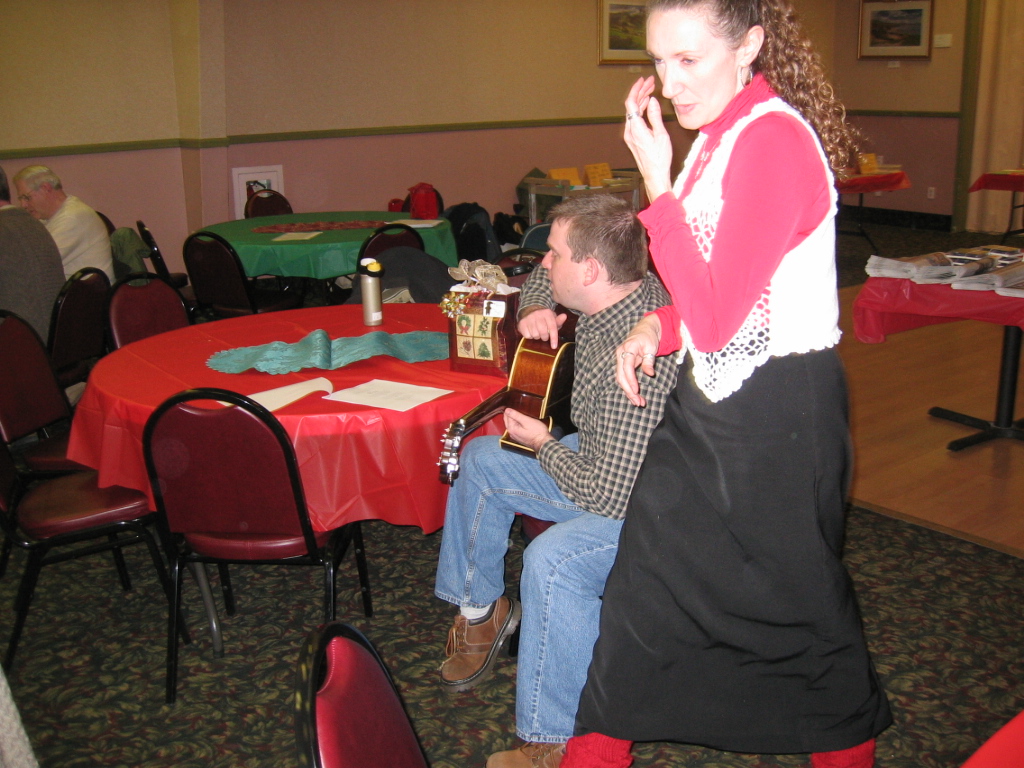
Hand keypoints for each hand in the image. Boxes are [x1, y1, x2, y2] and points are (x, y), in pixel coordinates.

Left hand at [504, 408, 553, 451]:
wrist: (543, 443)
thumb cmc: (537, 432)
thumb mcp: (527, 421)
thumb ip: (516, 415)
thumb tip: (507, 410)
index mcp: (512, 428)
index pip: (507, 415)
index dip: (510, 409)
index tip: (513, 404)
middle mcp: (511, 433)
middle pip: (507, 420)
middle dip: (510, 413)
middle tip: (515, 406)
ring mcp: (515, 436)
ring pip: (511, 424)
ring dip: (513, 418)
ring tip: (519, 411)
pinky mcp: (519, 437)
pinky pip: (515, 428)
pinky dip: (516, 423)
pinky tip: (521, 420)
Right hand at [518, 307, 565, 348]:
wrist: (530, 311)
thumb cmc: (544, 318)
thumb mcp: (552, 319)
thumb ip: (558, 321)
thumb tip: (564, 316)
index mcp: (547, 313)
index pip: (552, 327)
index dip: (553, 338)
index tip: (554, 346)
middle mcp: (538, 314)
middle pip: (543, 333)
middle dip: (545, 337)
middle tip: (544, 335)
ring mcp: (529, 318)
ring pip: (535, 335)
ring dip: (537, 336)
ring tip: (537, 332)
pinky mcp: (522, 323)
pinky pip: (527, 336)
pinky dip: (530, 336)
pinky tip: (531, 331)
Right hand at [615, 315, 661, 406]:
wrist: (646, 329)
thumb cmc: (649, 337)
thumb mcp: (652, 347)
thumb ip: (649, 361)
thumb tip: (650, 374)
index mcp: (628, 349)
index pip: (627, 367)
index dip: (631, 380)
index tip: (636, 391)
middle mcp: (621, 354)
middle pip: (621, 376)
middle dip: (628, 390)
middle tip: (638, 402)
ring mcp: (620, 359)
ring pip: (621, 379)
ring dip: (628, 391)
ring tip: (638, 402)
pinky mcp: (623, 364)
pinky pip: (624, 377)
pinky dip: (629, 387)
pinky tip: (635, 396)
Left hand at [624, 76, 672, 200]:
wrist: (654, 175)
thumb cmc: (660, 158)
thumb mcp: (661, 135)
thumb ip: (655, 116)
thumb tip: (652, 101)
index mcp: (636, 129)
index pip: (631, 103)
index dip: (637, 89)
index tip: (644, 80)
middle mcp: (629, 131)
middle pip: (631, 106)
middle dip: (640, 92)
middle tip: (650, 82)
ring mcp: (630, 135)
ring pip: (632, 112)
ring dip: (640, 100)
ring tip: (650, 90)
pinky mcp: (633, 138)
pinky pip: (634, 119)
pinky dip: (640, 110)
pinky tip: (646, 105)